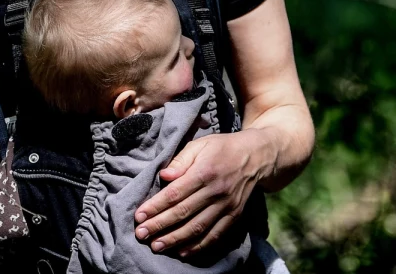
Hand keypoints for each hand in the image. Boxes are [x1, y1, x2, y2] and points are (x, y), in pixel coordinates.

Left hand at [134, 130, 273, 256]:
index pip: (175, 193)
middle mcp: (216, 191)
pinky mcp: (234, 215)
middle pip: (183, 212)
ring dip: (175, 239)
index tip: (139, 216)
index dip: (155, 206)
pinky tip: (183, 251)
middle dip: (160, 225)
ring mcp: (227, 205)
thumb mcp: (200, 144)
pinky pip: (215, 234)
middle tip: (141, 234)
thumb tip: (164, 175)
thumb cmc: (222, 148)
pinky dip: (199, 246)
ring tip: (156, 246)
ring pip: (198, 227)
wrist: (256, 156)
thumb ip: (181, 160)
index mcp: (205, 171)